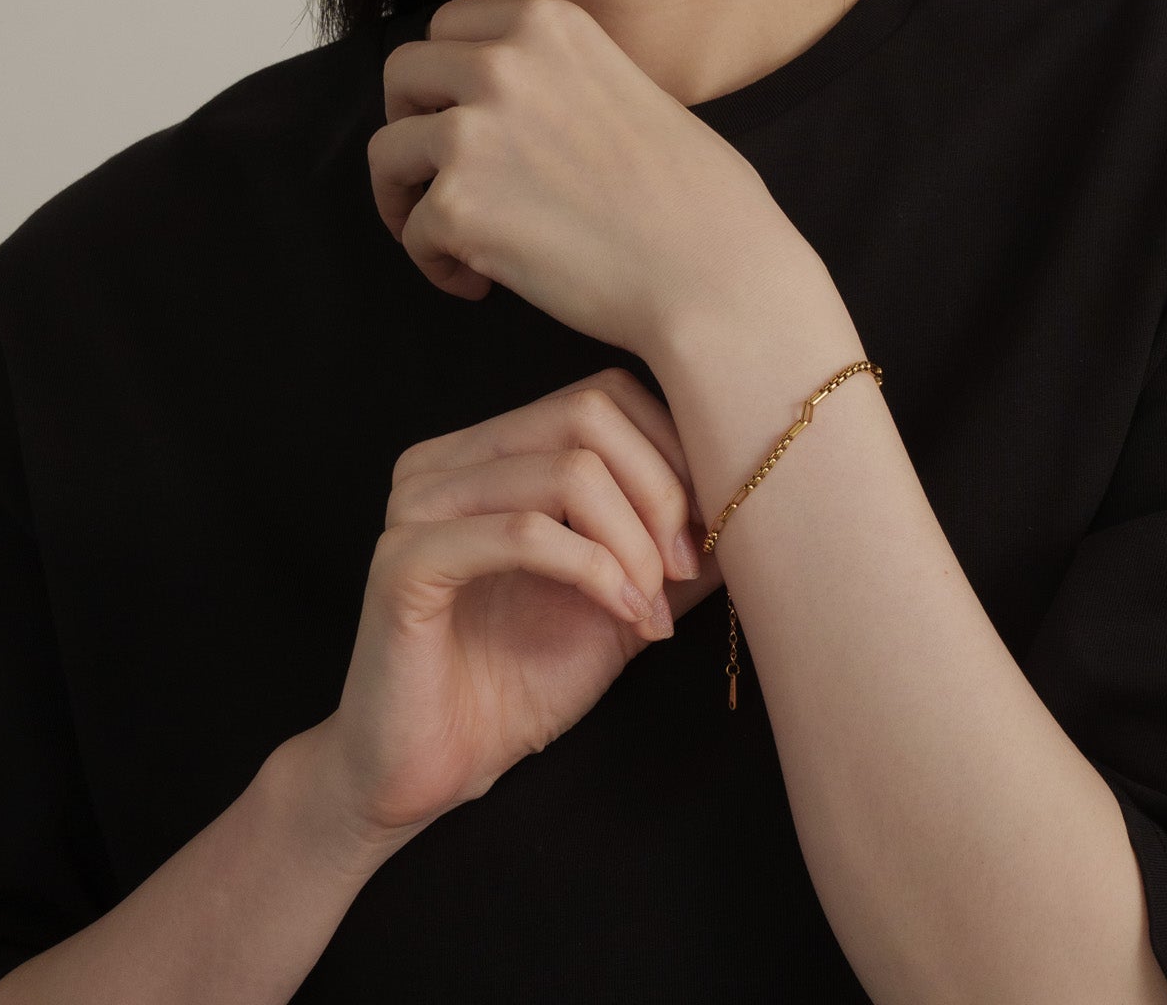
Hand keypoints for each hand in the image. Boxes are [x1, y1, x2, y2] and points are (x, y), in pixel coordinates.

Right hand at [305, 367, 723, 860]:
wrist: (430, 771)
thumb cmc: (520, 681)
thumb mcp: (621, 598)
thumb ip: (673, 546)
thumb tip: (760, 500)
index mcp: (490, 450)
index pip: (604, 396)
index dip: (672, 455)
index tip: (710, 534)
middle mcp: (447, 459)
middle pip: (588, 415)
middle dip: (659, 493)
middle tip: (686, 573)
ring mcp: (419, 503)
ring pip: (566, 470)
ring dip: (633, 543)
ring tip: (650, 607)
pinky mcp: (405, 561)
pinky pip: (522, 531)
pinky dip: (592, 569)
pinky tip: (623, 614)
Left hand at [366, 0, 793, 358]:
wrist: (712, 271)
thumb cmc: (695, 198)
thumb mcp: (628, 88)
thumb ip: (560, 80)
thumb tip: (509, 107)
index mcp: (548, 25)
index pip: (449, 24)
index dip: (442, 76)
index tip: (454, 114)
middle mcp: (501, 64)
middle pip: (401, 75)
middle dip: (409, 124)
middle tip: (436, 172)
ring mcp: (472, 133)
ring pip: (387, 155)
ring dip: (407, 199)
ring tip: (453, 240)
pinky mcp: (456, 206)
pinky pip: (411, 235)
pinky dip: (437, 265)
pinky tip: (483, 283)